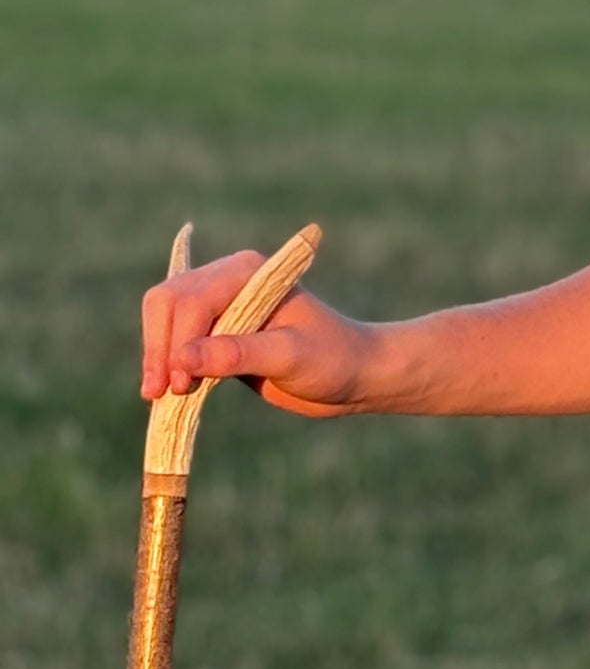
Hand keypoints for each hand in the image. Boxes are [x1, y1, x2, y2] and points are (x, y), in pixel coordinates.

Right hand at [141, 248, 378, 416]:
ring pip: (163, 318)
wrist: (353, 374)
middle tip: (160, 394)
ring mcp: (219, 304)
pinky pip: (174, 339)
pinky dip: (166, 361)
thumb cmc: (332, 358)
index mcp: (251, 272)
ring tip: (163, 396)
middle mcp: (229, 279)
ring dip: (158, 355)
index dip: (179, 341)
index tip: (180, 384)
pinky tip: (167, 389)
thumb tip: (181, 359)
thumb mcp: (289, 356)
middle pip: (167, 302)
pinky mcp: (216, 331)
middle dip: (160, 346)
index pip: (194, 300)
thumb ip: (237, 354)